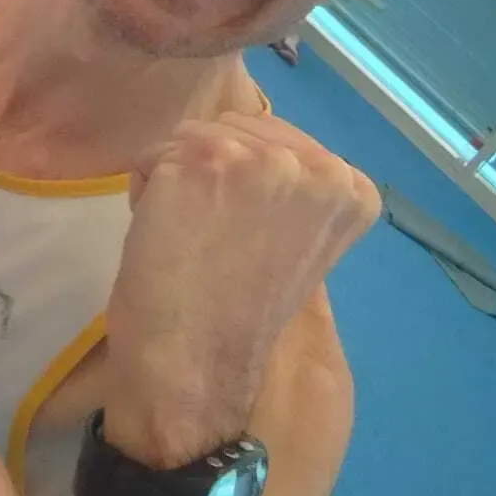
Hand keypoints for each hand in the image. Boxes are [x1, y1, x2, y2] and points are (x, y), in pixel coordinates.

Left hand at [102, 109, 379, 468]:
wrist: (196, 367)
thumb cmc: (241, 314)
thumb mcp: (296, 241)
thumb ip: (293, 191)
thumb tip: (255, 144)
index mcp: (351, 188)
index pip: (278, 139)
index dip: (246, 181)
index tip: (245, 236)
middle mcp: (315, 166)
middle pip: (236, 127)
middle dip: (212, 171)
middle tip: (212, 239)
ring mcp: (260, 160)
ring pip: (191, 136)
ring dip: (176, 179)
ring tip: (189, 239)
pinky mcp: (203, 161)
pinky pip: (154, 152)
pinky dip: (145, 188)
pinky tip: (163, 236)